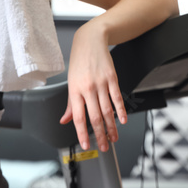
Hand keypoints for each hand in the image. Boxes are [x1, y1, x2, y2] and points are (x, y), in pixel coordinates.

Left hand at [59, 24, 126, 152]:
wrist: (90, 41)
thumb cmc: (79, 62)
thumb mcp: (71, 82)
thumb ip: (70, 104)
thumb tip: (65, 120)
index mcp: (75, 91)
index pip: (78, 117)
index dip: (82, 133)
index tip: (86, 144)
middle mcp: (87, 88)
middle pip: (95, 117)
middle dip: (100, 135)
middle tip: (105, 146)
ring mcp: (101, 83)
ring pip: (107, 110)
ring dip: (112, 127)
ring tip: (114, 137)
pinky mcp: (112, 78)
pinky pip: (117, 97)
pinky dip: (121, 110)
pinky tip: (123, 120)